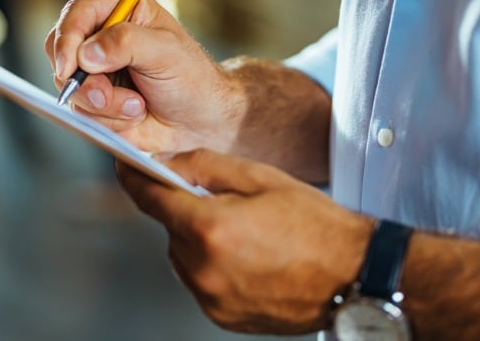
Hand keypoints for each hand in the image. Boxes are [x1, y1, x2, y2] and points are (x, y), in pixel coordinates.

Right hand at [47, 0, 245, 153]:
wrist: (200, 121)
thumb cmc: (191, 78)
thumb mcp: (166, 51)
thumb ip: (127, 43)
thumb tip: (87, 53)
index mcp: (120, 8)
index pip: (77, 14)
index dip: (67, 38)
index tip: (69, 66)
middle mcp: (101, 36)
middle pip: (59, 50)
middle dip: (82, 79)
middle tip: (105, 94)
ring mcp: (95, 70)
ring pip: (70, 86)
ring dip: (103, 104)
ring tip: (138, 106)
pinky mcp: (94, 99)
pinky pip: (81, 111)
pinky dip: (108, 119)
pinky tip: (135, 115)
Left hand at [116, 150, 373, 334]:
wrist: (354, 275)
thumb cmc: (316, 224)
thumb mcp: (261, 177)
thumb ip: (207, 166)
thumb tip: (169, 163)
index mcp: (210, 228)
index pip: (151, 198)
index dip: (135, 179)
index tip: (125, 168)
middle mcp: (203, 269)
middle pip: (170, 227)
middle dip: (185, 209)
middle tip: (224, 200)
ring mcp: (211, 298)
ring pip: (183, 256)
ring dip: (199, 239)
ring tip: (245, 231)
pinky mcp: (222, 316)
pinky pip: (201, 281)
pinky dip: (212, 265)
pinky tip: (248, 256)